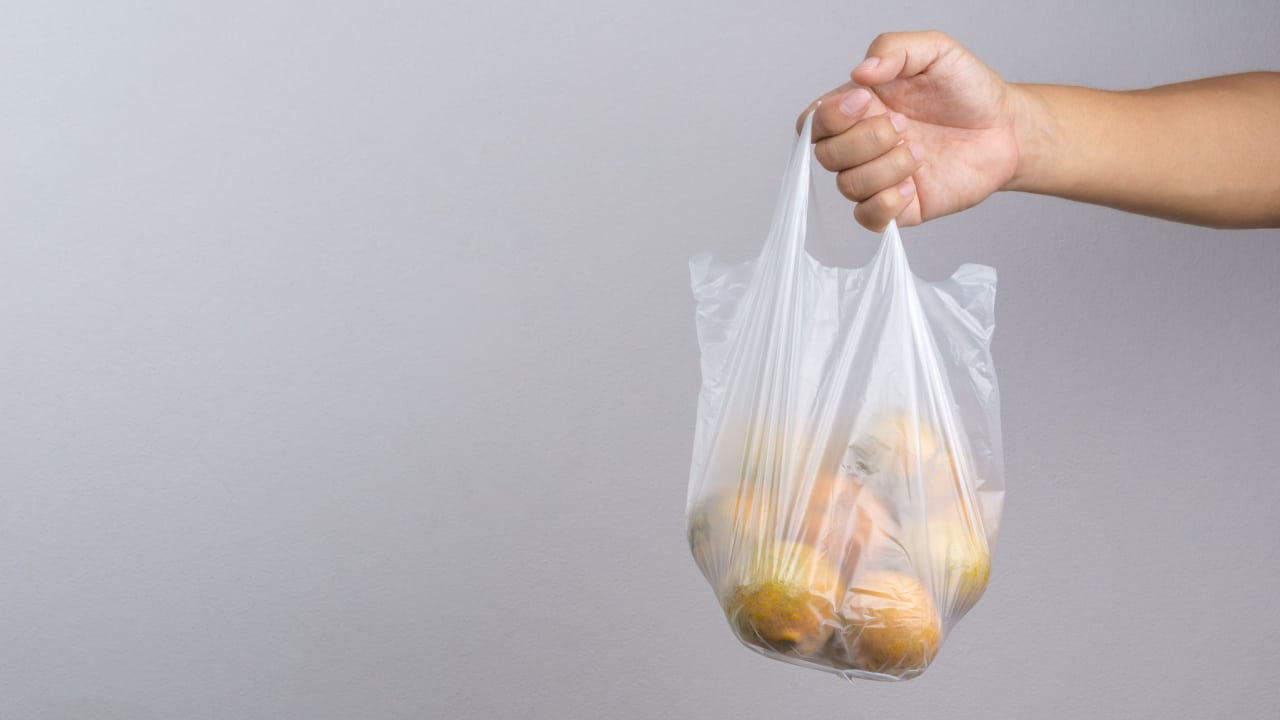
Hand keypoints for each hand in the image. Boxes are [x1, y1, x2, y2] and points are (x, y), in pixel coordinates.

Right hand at [798, 31, 1022, 229]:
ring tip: (920, 151)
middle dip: (864, 141)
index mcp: (858, 109)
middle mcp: (861, 145)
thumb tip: (859, 72)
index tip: (867, 101)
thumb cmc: (968, 90)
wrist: (1007, 128)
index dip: (830, 117)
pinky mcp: (898, 207)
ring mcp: (878, 177)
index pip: (813, 122)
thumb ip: (893, 49)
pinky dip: (886, 204)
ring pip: (848, 185)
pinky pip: (868, 218)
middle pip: (824, 156)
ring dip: (885, 168)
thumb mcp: (935, 50)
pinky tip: (914, 186)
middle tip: (904, 125)